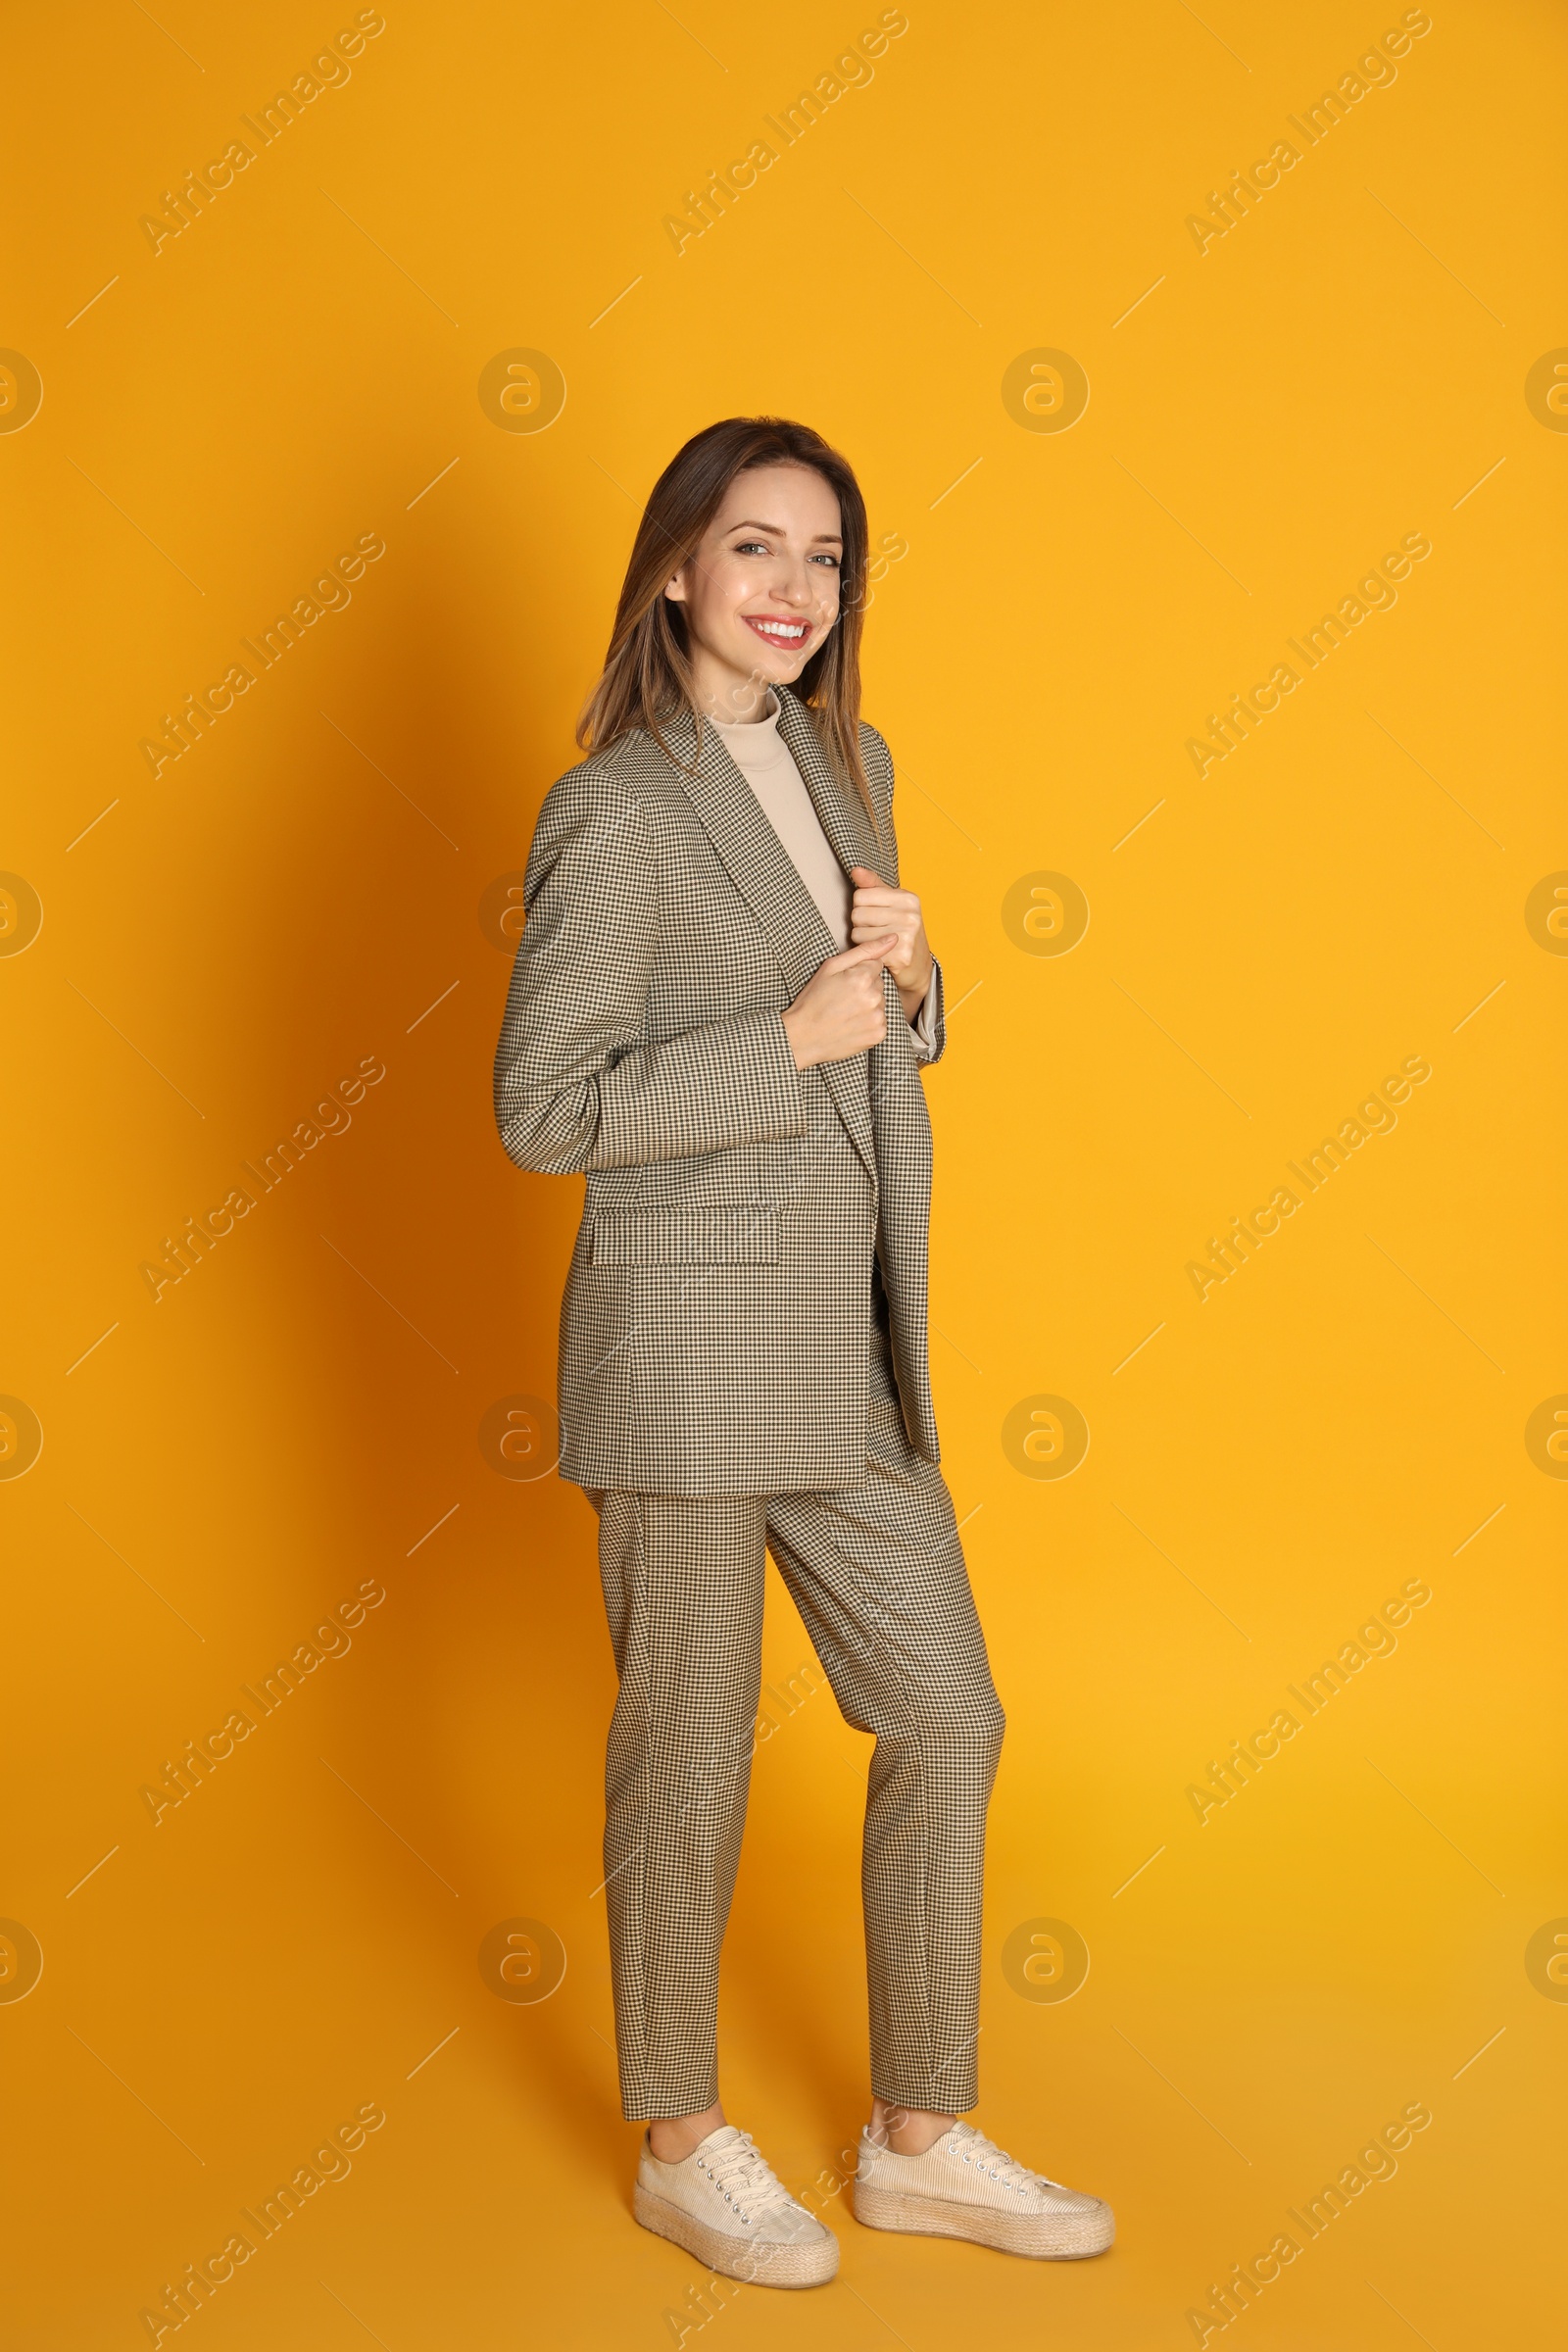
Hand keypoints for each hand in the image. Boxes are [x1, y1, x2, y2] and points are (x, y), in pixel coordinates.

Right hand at [781, 934, 897, 1069]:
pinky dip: (870, 1023)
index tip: (844, 983)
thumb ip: (864, 950)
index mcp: (862, 977)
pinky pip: (881, 1021)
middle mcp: (874, 997)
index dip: (859, 973)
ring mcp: (877, 1017)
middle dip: (865, 988)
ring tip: (846, 1013)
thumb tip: (893, 937)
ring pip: (881, 1002)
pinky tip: (852, 1024)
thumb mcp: (831, 967)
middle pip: (879, 984)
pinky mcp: (878, 1034)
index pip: (876, 966)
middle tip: (842, 999)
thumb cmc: (813, 1000)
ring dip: (868, 1005)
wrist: (803, 1037)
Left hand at [849, 867, 933, 1020]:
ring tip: (878, 942)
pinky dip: (867, 953)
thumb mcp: (891, 905)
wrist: (918, 967)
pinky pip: (864, 949)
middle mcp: (910, 914)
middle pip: (857, 913)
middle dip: (860, 925)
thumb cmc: (902, 932)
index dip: (862, 907)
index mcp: (908, 898)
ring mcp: (907, 935)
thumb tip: (856, 871)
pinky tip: (880, 953)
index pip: (860, 895)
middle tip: (877, 932)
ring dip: (862, 940)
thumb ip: (873, 886)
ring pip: (857, 932)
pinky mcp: (900, 955)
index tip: (876, 916)